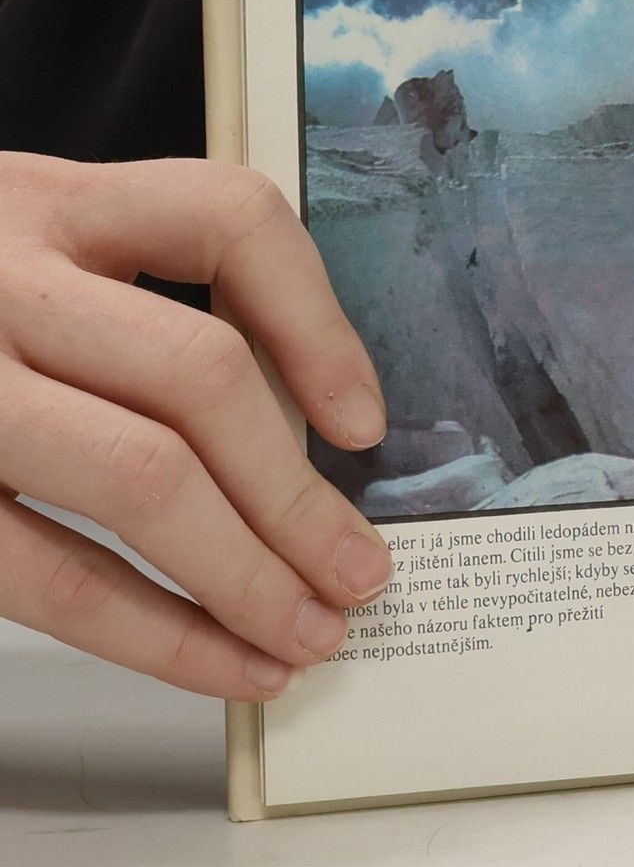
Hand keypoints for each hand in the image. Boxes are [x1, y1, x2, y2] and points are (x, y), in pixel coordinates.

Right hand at [0, 154, 390, 698]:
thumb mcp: (16, 246)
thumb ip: (127, 300)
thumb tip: (306, 436)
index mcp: (46, 201)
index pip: (228, 217)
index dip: (320, 324)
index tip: (365, 422)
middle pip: (199, 375)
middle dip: (299, 494)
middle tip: (363, 573)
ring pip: (139, 477)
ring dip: (249, 575)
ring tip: (315, 633)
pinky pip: (48, 574)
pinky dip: (157, 634)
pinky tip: (227, 665)